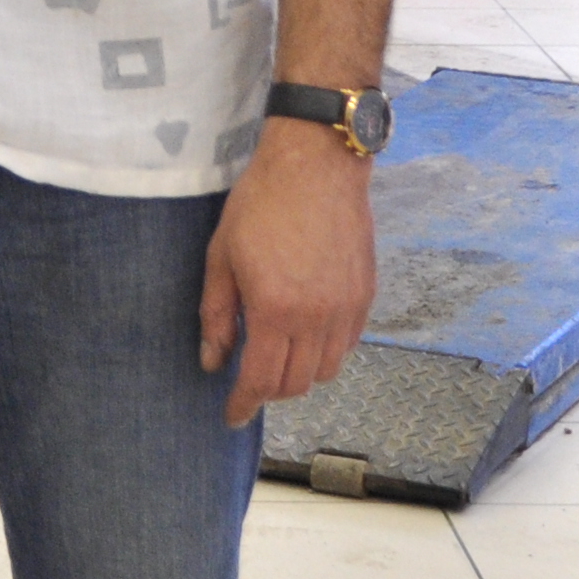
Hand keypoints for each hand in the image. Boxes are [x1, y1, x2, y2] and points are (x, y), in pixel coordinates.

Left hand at [198, 121, 376, 426]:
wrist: (316, 164)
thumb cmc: (260, 203)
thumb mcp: (221, 256)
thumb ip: (218, 315)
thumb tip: (213, 362)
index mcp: (275, 309)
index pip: (261, 380)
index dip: (243, 404)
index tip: (232, 415)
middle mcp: (317, 317)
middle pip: (297, 384)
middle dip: (270, 392)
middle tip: (250, 380)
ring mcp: (346, 308)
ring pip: (326, 371)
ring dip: (300, 374)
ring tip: (278, 355)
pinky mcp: (365, 295)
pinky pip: (347, 345)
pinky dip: (325, 352)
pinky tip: (306, 334)